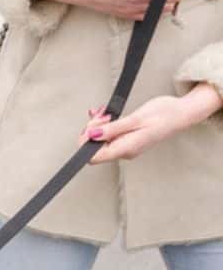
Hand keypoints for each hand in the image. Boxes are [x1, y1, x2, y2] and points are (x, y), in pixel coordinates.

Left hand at [81, 84, 222, 162]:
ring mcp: (126, 146)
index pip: (93, 157)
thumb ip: (112, 129)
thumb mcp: (136, 118)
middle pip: (95, 148)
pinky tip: (108, 115)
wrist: (183, 113)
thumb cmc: (165, 114)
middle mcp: (124, 151)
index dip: (86, 142)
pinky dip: (106, 124)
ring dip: (99, 124)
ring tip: (106, 112)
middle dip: (92, 129)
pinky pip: (109, 135)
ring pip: (101, 140)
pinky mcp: (128, 139)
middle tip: (103, 115)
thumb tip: (92, 135)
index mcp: (126, 149)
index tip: (91, 126)